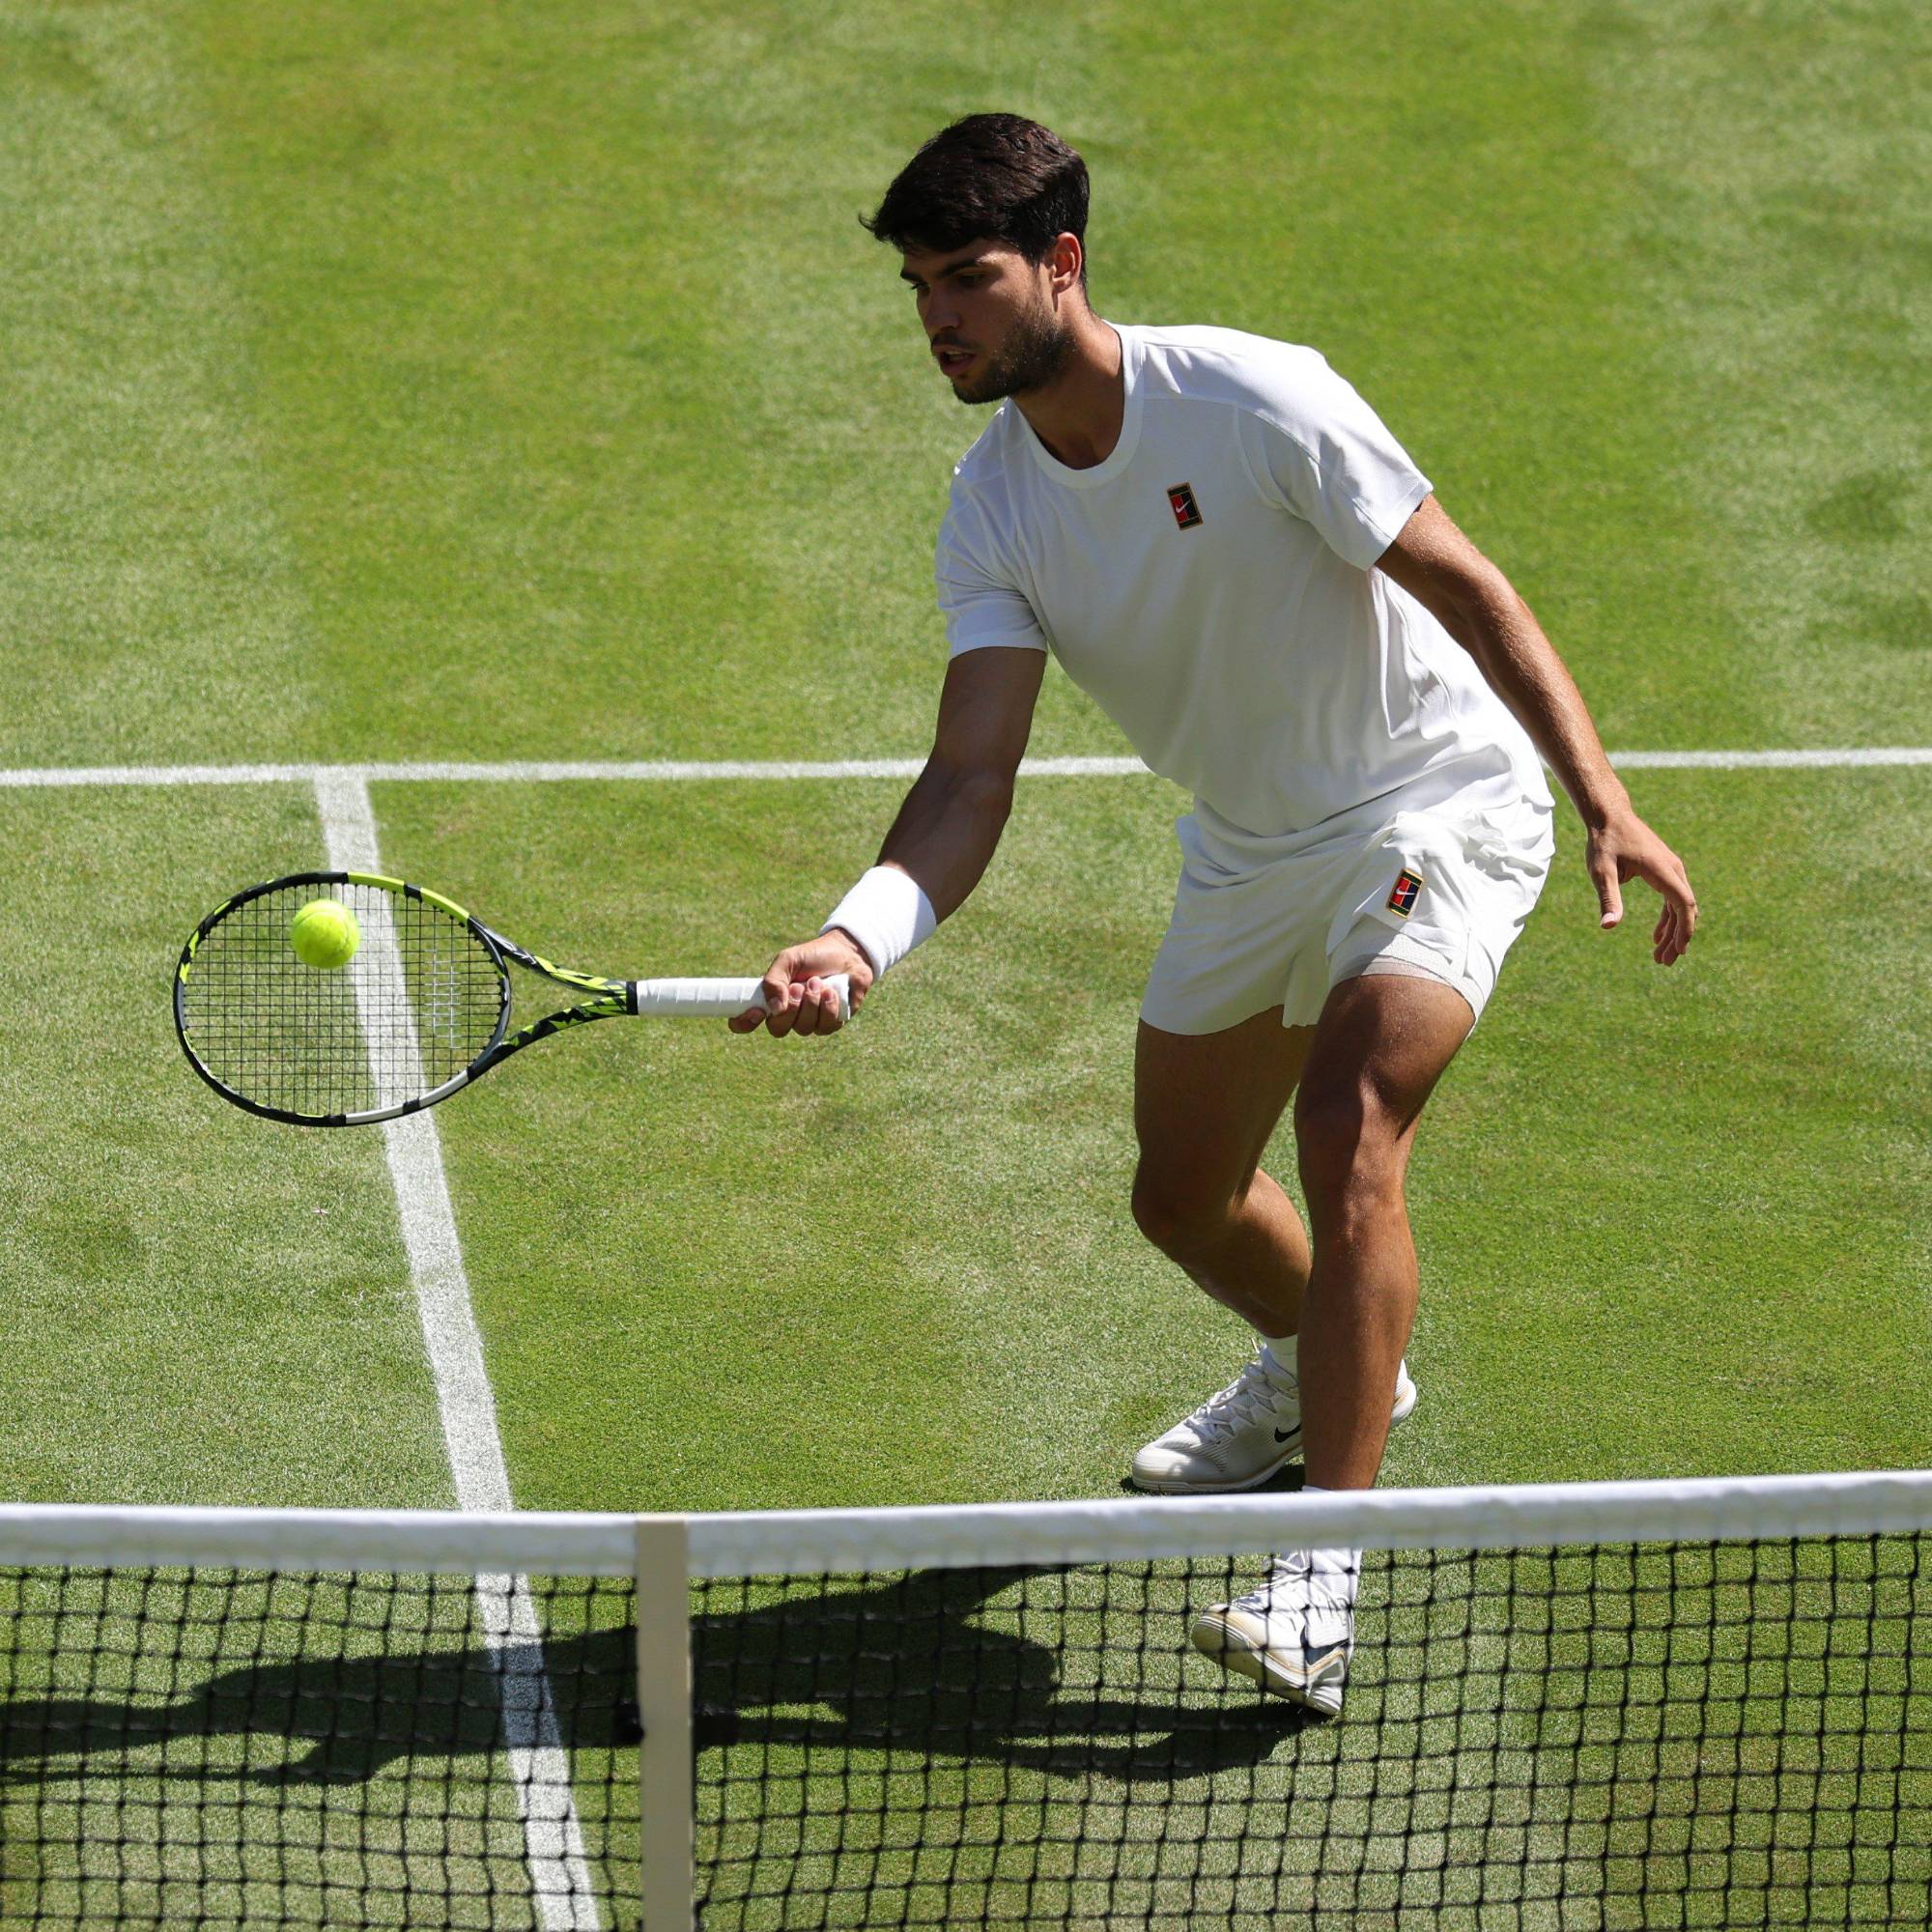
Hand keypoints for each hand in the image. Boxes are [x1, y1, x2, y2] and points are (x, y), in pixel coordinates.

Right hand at [728, 931, 874, 1036]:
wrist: (847, 954)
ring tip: (819, 982)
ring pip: (803, 1028)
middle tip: (800, 986)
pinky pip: (825, 1027)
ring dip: (812, 1003)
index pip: (746, 1022)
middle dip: (790, 1008)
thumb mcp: (788, 960)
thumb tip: (775, 1008)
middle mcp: (788, 1016)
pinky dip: (829, 1007)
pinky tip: (833, 991)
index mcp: (771, 1001)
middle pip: (778, 1029)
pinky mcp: (831, 1024)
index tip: (757, 1011)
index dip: (745, 1022)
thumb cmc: (814, 957)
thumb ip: (773, 980)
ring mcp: (810, 1022)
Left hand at [1586, 809, 1697, 964]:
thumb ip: (1609, 897)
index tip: (1679, 950)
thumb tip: (1609, 926)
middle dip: (1677, 937)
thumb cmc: (1604, 842)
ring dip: (1672, 931)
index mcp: (1662, 870)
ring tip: (1660, 955)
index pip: (1683, 903)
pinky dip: (1667, 918)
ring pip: (1679, 906)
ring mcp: (1671, 869)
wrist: (1609, 816)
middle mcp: (1673, 869)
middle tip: (1664, 962)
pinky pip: (1672, 899)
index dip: (1684, 928)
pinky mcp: (1664, 870)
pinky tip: (1657, 936)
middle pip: (1684, 908)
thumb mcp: (1601, 871)